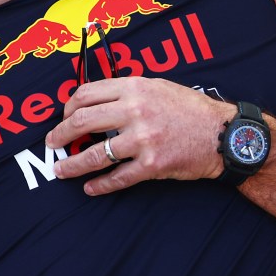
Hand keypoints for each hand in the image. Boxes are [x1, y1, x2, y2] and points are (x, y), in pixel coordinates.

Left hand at [45, 77, 231, 194]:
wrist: (223, 134)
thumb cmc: (192, 109)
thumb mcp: (159, 86)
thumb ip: (130, 90)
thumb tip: (99, 100)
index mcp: (135, 88)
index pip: (86, 94)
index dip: (68, 107)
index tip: (64, 117)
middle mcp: (135, 111)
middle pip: (82, 122)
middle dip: (61, 134)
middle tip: (53, 144)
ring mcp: (143, 139)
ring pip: (95, 154)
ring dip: (73, 164)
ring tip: (61, 170)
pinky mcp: (152, 165)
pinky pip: (118, 178)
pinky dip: (100, 186)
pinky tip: (90, 188)